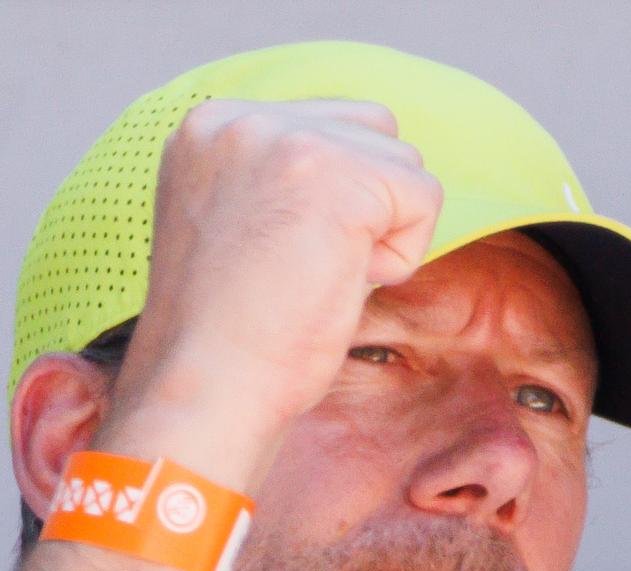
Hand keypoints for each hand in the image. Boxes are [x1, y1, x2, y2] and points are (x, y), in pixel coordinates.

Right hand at [104, 99, 444, 488]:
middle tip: (304, 271)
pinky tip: (340, 286)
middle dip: (366, 204)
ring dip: (384, 231)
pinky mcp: (337, 175)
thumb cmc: (228, 339)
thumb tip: (374, 182)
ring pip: (404, 162)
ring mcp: (286, 139)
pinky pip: (424, 199)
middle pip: (372, 129)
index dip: (333, 202)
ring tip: (317, 279)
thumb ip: (285, 185)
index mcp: (208, 128)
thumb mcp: (240, 229)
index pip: (324, 124)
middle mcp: (240, 119)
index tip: (279, 260)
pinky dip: (400, 257)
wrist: (207, 391)